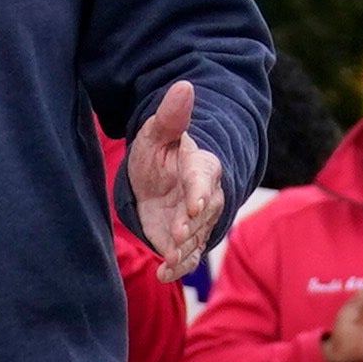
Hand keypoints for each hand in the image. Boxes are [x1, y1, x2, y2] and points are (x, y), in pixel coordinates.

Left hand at [129, 79, 228, 274]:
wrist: (157, 179)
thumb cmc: (160, 151)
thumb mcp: (158, 132)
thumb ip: (171, 116)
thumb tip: (185, 85)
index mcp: (201, 167)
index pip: (203, 179)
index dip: (199, 192)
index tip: (194, 205)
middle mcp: (205, 196)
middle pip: (202, 213)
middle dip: (190, 226)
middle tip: (177, 236)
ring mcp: (196, 221)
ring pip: (195, 237)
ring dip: (184, 251)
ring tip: (169, 262)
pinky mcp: (184, 240)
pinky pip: (186, 256)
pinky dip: (177, 268)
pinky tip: (163, 275)